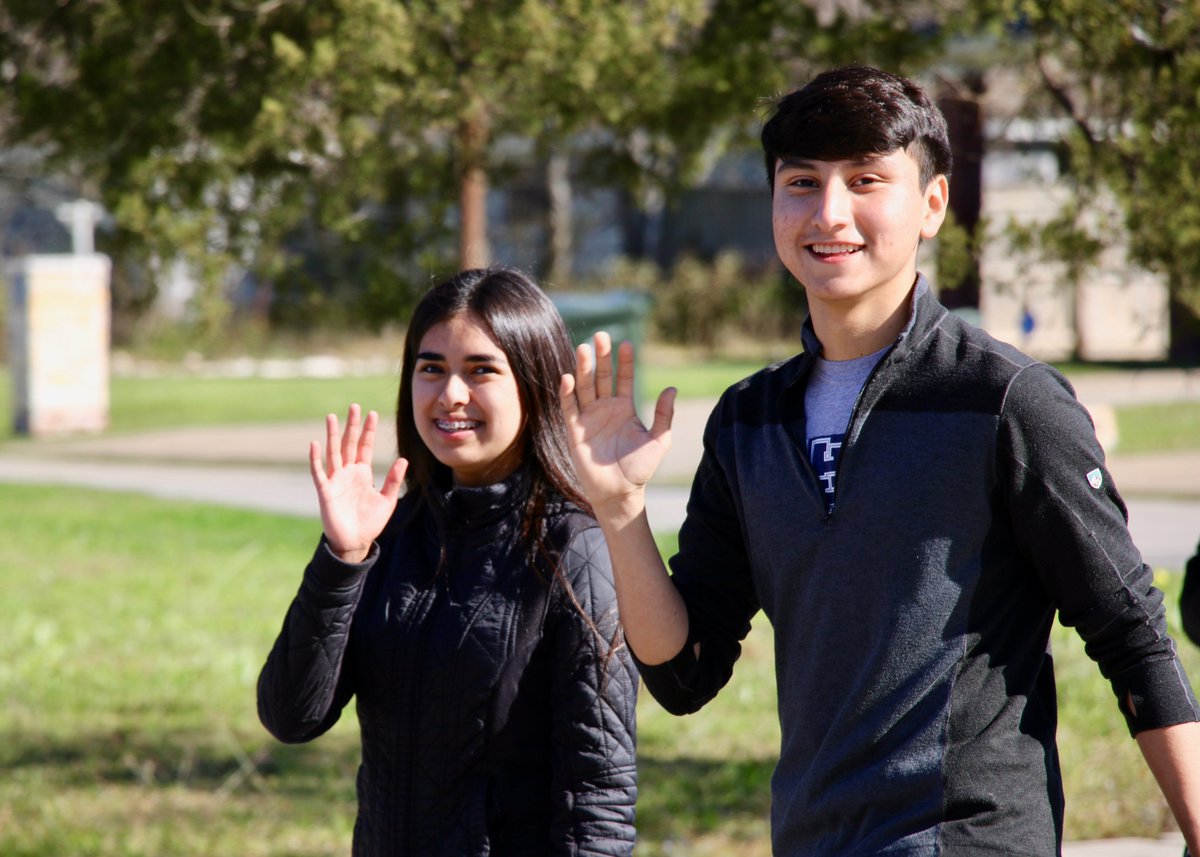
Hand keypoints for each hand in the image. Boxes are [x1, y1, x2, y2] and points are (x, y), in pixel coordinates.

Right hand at [309, 404, 407, 563]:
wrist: (355, 542)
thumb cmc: (370, 522)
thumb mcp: (387, 500)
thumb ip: (393, 480)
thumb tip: (403, 459)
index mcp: (362, 473)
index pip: (365, 447)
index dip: (368, 431)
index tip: (372, 413)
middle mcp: (348, 473)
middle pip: (349, 444)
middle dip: (352, 426)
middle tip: (355, 406)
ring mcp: (335, 480)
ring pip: (333, 452)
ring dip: (332, 435)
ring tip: (331, 417)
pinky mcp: (325, 491)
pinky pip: (319, 472)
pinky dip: (316, 458)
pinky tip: (315, 443)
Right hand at [559, 332, 674, 521]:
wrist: (620, 493)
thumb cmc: (640, 469)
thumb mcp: (658, 440)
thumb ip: (664, 415)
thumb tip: (672, 388)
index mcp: (624, 408)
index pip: (623, 378)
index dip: (624, 361)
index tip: (626, 343)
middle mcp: (605, 409)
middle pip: (601, 377)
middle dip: (601, 357)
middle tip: (600, 336)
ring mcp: (589, 418)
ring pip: (584, 387)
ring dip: (582, 369)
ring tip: (583, 349)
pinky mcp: (575, 431)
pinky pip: (569, 409)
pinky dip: (567, 394)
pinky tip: (568, 378)